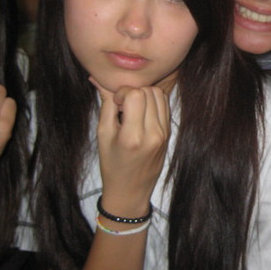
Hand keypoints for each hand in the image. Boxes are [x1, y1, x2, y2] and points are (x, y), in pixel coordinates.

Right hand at [91, 77, 169, 215]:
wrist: (131, 190)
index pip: (135, 95)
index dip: (122, 92)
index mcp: (132, 137)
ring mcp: (164, 133)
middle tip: (122, 105)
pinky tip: (141, 112)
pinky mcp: (169, 132)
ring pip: (159, 95)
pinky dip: (153, 102)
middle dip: (133, 92)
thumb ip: (105, 105)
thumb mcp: (103, 135)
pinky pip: (165, 105)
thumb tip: (100, 79)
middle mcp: (152, 134)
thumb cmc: (112, 165)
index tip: (115, 103)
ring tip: (131, 108)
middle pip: (148, 92)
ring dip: (144, 94)